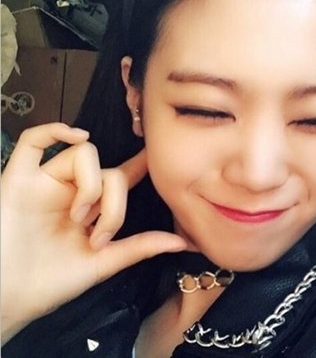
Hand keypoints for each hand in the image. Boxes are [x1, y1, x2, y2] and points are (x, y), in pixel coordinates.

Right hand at [1, 123, 185, 342]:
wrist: (6, 301)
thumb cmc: (50, 284)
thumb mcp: (102, 264)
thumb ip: (139, 247)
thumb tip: (182, 241)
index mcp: (93, 208)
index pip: (122, 177)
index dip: (142, 163)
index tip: (161, 153)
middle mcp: (72, 190)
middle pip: (108, 171)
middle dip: (114, 204)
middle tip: (98, 237)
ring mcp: (45, 181)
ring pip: (83, 153)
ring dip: (90, 186)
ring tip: (77, 218)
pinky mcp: (17, 179)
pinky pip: (34, 140)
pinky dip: (54, 130)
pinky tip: (76, 136)